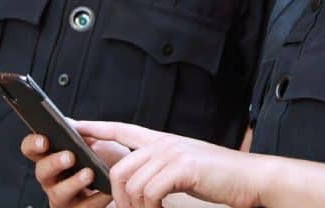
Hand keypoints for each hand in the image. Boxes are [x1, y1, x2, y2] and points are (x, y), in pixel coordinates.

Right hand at [20, 131, 130, 207]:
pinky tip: (106, 190)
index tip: (44, 140)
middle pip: (41, 172)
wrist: (129, 179)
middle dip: (54, 163)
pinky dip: (96, 199)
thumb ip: (82, 132)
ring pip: (58, 194)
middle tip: (70, 156)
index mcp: (52, 155)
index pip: (31, 149)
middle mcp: (52, 178)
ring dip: (73, 183)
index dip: (33, 144)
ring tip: (89, 173)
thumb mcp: (98, 140)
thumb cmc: (110, 158)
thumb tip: (69, 124)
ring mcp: (63, 197)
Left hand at [76, 121, 261, 207]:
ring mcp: (172, 153)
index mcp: (161, 140)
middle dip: (118, 197)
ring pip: (132, 183)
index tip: (74, 127)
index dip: (96, 128)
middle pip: (119, 167)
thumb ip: (158, 168)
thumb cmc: (217, 177)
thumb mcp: (182, 166)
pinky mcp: (182, 167)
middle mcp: (163, 143)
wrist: (250, 178)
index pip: (121, 129)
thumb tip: (132, 184)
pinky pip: (149, 192)